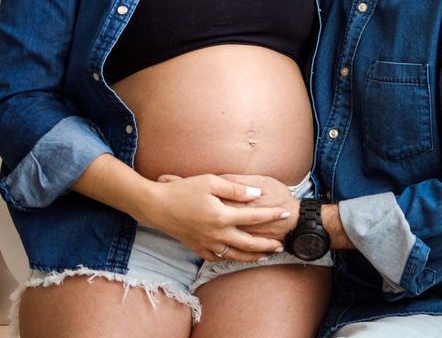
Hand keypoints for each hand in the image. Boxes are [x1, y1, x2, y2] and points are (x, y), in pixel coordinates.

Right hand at [146, 174, 291, 261]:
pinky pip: (217, 258)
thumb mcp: (211, 181)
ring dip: (252, 256)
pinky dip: (230, 259)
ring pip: (235, 255)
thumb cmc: (183, 190)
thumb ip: (235, 188)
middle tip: (282, 245)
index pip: (253, 216)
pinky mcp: (197, 248)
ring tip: (266, 256)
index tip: (285, 213)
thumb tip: (256, 193)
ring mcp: (206, 243)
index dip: (271, 215)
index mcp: (222, 216)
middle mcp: (216, 233)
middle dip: (267, 244)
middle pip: (248, 243)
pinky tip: (237, 257)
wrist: (156, 206)